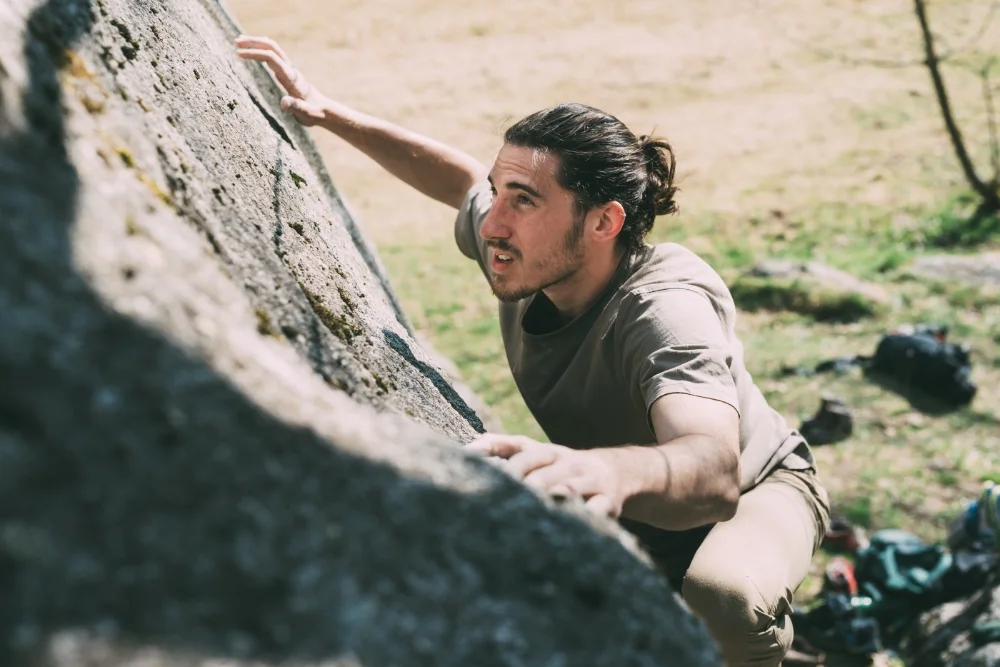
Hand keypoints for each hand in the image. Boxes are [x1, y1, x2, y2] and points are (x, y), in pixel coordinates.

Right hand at [235, 35, 326, 126]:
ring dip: (257, 43)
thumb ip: (295, 107)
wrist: (324, 110)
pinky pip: (275, 55)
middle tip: (236, 42)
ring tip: (240, 42)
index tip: (238, 54)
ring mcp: (289, 69)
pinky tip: (256, 48)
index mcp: (291, 77)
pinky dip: (263, 48)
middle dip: (254, 43)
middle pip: (272, 48)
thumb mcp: (305, 113)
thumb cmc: (314, 113)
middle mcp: (290, 69)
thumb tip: (284, 103)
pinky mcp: (288, 72)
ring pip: (273, 49)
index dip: (254, 54)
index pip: (271, 57)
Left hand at [464, 434, 622, 517]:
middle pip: (546, 474)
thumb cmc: (561, 466)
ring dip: (555, 498)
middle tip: (508, 504)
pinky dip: (586, 517)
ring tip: (540, 510)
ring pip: (571, 489)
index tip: (491, 483)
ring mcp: (590, 482)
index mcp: (550, 452)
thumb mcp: (536, 451)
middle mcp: (570, 464)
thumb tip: (467, 450)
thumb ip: (503, 445)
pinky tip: (571, 526)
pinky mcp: (608, 501)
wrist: (616, 471)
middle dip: (528, 488)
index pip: (527, 455)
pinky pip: (598, 509)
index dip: (510, 469)